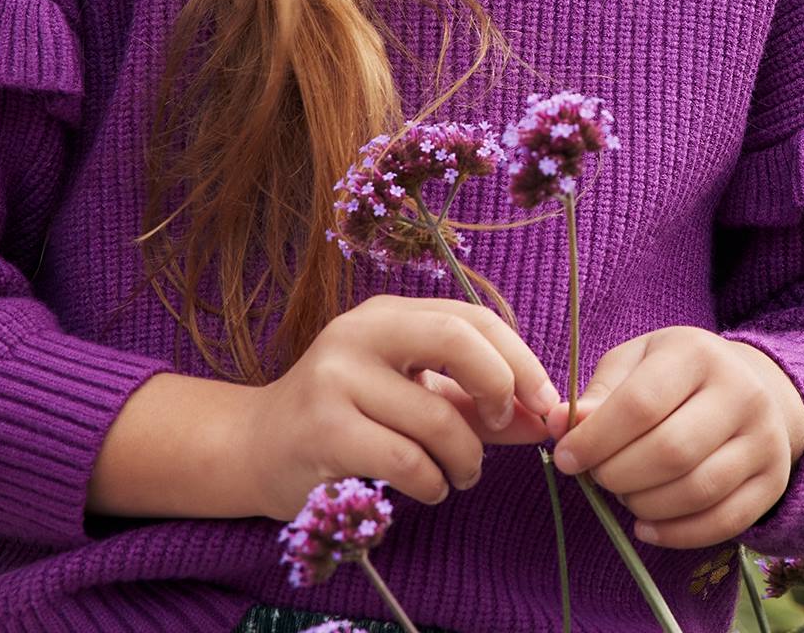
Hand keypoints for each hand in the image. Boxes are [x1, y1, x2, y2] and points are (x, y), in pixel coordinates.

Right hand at [241, 294, 560, 521]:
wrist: (258, 448)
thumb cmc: (346, 420)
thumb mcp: (412, 398)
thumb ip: (476, 405)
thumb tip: (545, 418)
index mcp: (387, 314)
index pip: (472, 318)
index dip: (520, 360)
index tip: (545, 404)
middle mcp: (360, 332)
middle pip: (457, 338)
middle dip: (501, 388)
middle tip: (505, 429)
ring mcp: (336, 377)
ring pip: (436, 418)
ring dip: (466, 460)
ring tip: (459, 475)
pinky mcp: (323, 428)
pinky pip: (406, 461)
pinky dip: (432, 484)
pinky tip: (428, 489)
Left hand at [543, 326, 803, 549]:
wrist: (753, 387)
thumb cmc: (676, 374)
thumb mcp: (636, 363)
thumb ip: (599, 394)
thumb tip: (558, 425)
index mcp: (696, 353)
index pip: (641, 403)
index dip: (596, 438)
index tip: (565, 458)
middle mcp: (740, 393)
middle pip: (671, 451)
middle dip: (619, 474)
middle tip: (596, 477)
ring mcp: (764, 440)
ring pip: (697, 491)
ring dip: (645, 505)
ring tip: (623, 495)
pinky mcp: (773, 482)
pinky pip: (724, 522)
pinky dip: (677, 534)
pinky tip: (646, 527)